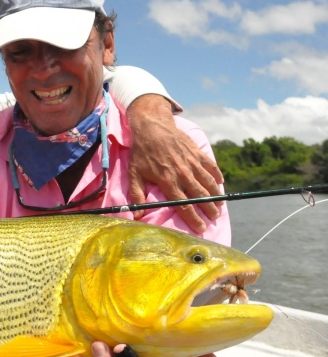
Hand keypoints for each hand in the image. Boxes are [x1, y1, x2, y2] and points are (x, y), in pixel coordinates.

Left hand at [126, 94, 223, 233]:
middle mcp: (183, 174)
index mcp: (168, 181)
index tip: (201, 228)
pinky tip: (221, 184)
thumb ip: (137, 194)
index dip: (194, 219)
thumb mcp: (134, 174)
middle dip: (208, 210)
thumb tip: (136, 214)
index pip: (184, 206)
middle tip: (214, 219)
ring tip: (220, 206)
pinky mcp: (197, 153)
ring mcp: (192, 163)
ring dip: (216, 196)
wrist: (152, 127)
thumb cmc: (141, 152)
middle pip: (200, 197)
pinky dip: (217, 176)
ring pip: (208, 183)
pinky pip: (211, 167)